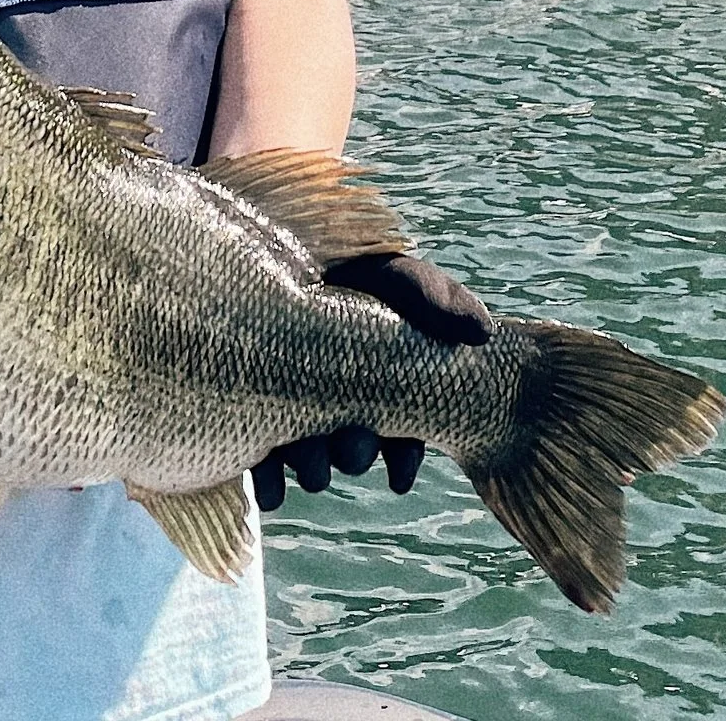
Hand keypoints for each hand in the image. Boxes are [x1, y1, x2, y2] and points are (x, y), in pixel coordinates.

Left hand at [250, 251, 493, 511]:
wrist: (268, 234)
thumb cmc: (341, 254)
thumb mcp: (390, 270)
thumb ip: (436, 296)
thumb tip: (480, 334)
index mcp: (379, 370)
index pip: (403, 425)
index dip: (404, 455)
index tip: (398, 476)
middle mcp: (336, 390)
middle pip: (352, 439)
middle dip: (355, 454)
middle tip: (352, 449)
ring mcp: (288, 397)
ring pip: (307, 450)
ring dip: (313, 466)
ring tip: (311, 465)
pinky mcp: (245, 400)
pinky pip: (255, 449)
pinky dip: (266, 477)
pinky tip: (272, 491)